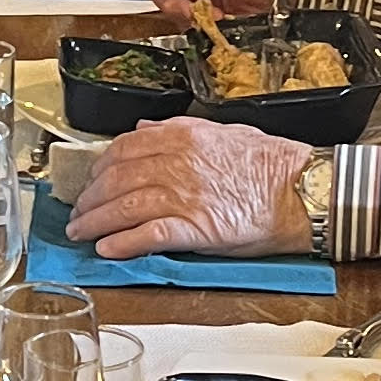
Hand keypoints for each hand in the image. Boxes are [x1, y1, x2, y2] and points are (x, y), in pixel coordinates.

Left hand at [67, 113, 305, 258]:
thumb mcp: (223, 131)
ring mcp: (184, 196)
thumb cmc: (270, 162)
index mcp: (182, 136)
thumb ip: (177, 129)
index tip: (91, 182)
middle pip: (117, 180)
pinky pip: (148, 235)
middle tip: (78, 213)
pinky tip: (107, 250)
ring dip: (97, 222)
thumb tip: (142, 130)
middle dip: (91, 199)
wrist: (302, 190)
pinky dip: (123, 243)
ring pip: (125, 207)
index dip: (100, 168)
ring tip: (82, 234)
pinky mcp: (195, 229)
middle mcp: (176, 163)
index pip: (123, 149)